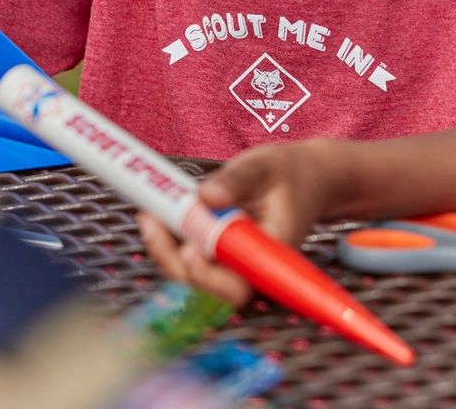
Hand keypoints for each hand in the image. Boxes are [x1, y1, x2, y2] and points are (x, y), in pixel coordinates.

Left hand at [138, 138, 342, 305]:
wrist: (305, 179)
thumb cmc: (289, 175)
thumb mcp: (264, 167)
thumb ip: (237, 179)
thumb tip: (207, 195)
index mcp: (271, 254)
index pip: (238, 285)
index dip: (209, 277)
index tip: (190, 250)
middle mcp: (252, 270)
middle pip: (206, 289)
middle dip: (172, 260)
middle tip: (152, 223)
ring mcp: (233, 266)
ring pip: (191, 277)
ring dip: (164, 250)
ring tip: (150, 214)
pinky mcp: (218, 257)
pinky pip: (189, 260)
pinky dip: (170, 241)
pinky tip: (157, 215)